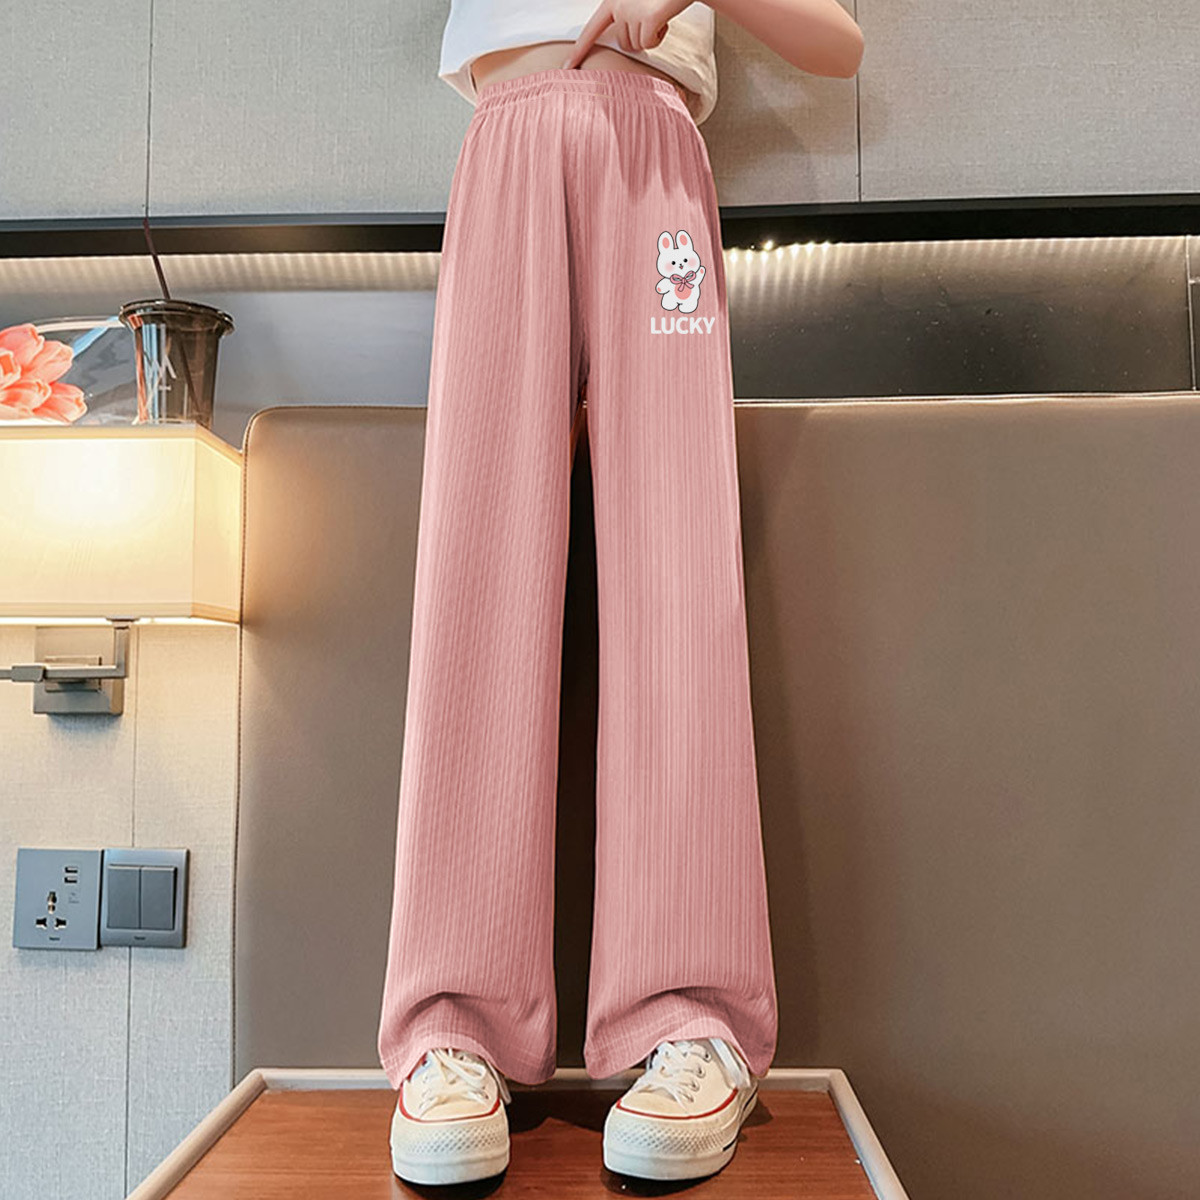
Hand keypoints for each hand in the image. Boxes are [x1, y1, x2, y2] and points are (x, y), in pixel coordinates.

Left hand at [562, 0, 693, 68]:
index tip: (566, 67)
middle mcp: (618, 7)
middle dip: (640, 37)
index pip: (591, 30)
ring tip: (660, 16)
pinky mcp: (646, 19)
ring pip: (637, 45)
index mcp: (612, 2)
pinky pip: (649, 44)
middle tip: (653, 18)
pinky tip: (665, 20)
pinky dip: (660, 36)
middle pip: (624, 43)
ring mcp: (631, 13)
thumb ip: (626, 18)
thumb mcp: (638, 5)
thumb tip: (627, 42)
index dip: (578, 50)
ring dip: (651, 37)